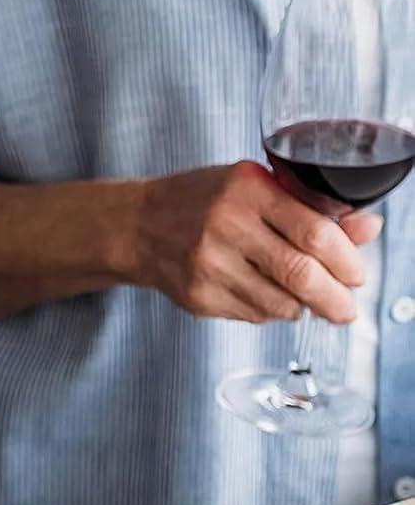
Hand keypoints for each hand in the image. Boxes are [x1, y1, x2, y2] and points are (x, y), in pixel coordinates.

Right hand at [133, 162, 380, 323]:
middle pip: (301, 275)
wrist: (136, 225)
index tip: (358, 275)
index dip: (347, 260)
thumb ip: (313, 208)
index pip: (314, 233)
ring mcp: (208, 265)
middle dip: (335, 300)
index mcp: (247, 189)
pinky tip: (263, 295)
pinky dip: (270, 312)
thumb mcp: (256, 189)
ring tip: (303, 299)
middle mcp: (225, 225)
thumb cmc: (203, 201)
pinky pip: (253, 315)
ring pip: (280, 304)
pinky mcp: (197, 296)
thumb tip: (369, 230)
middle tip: (346, 309)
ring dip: (302, 307)